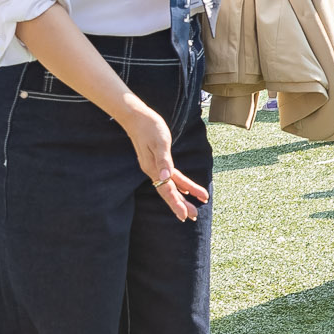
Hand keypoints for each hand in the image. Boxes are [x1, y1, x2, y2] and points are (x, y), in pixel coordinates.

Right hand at [117, 95, 208, 222]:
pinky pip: (171, 177)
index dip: (176, 203)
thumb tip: (166, 177)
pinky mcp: (158, 161)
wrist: (136, 117)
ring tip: (196, 205)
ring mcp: (155, 167)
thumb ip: (164, 160)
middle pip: (169, 192)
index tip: (184, 215)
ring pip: (172, 185)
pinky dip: (180, 184)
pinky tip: (186, 190)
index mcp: (153, 168)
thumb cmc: (150, 127)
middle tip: (193, 216)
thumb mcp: (160, 142)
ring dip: (184, 196)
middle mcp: (153, 171)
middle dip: (181, 204)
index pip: (167, 190)